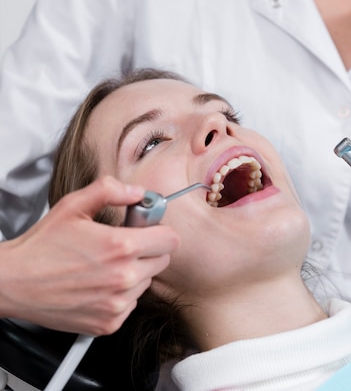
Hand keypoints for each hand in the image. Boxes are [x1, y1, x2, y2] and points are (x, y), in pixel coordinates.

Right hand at [0, 176, 180, 335]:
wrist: (13, 283)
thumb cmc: (41, 246)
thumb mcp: (73, 206)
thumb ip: (110, 191)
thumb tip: (137, 192)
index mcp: (121, 247)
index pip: (171, 240)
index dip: (161, 231)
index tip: (149, 230)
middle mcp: (123, 278)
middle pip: (162, 261)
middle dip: (148, 251)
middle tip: (121, 246)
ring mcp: (117, 304)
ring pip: (146, 282)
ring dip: (134, 273)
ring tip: (104, 266)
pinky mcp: (109, 323)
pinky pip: (131, 304)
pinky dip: (120, 295)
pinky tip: (97, 285)